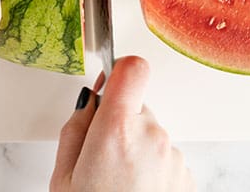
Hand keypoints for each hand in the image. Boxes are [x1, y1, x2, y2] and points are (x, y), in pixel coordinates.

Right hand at [51, 56, 194, 191]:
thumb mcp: (63, 174)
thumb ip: (76, 125)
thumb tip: (91, 99)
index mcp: (116, 129)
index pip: (132, 68)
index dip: (119, 72)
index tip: (110, 83)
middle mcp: (152, 136)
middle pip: (138, 106)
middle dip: (120, 123)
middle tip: (100, 159)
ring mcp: (173, 157)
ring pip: (152, 133)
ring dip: (137, 149)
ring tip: (118, 184)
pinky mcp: (186, 176)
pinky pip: (165, 156)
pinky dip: (152, 169)